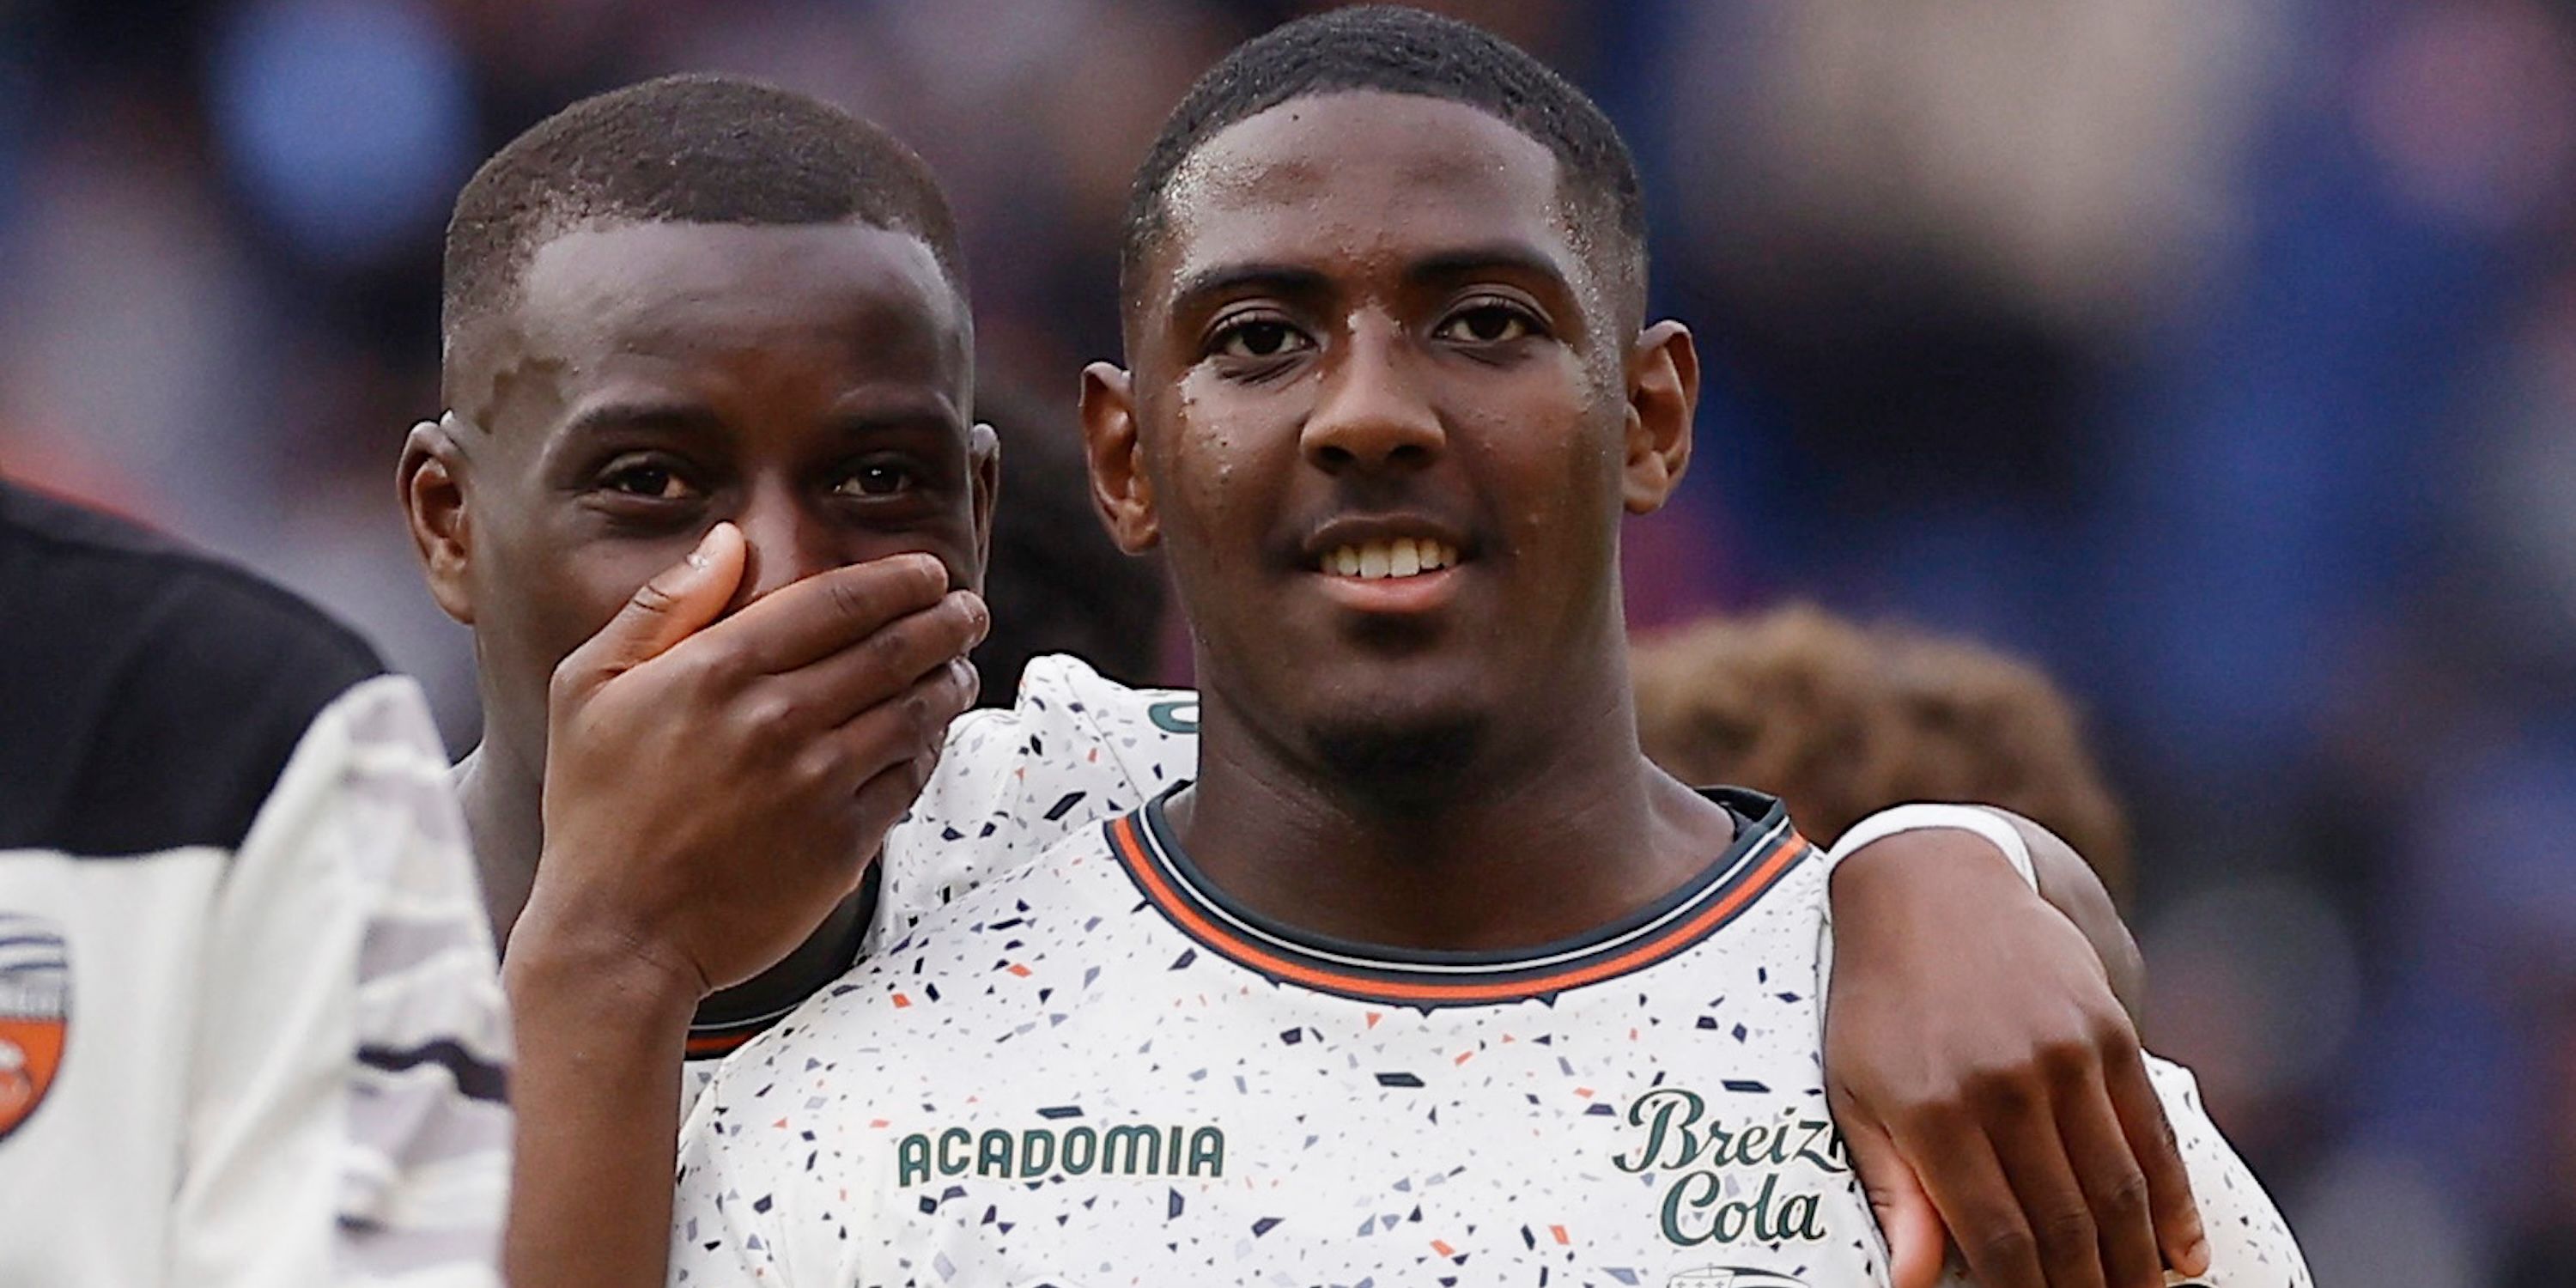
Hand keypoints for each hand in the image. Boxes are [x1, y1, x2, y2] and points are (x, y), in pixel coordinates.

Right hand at [516, 523, 986, 1000]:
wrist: (618, 936)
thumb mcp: (589, 687)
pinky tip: (929, 735)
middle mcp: (778, 718)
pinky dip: (930, 748)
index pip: (840, 600)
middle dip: (946, 621)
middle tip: (967, 610)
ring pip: (915, 710)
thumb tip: (729, 541)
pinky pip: (909, 778)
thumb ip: (664, 606)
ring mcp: (818, 783)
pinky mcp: (844, 842)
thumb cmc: (597, 810)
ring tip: (959, 668)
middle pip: (895, 648)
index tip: (926, 571)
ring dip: (950, 680)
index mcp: (718, 669)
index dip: (898, 579)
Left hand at [1824, 828, 2207, 1287]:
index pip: (1996, 1236)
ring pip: (2116, 1188)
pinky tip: (2183, 1251)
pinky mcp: (2109, 1030)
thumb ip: (1894, 1189)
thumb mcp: (1855, 1090)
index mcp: (1933, 1109)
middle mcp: (2004, 1085)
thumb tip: (1912, 1281)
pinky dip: (2173, 1201)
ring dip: (2136, 1261)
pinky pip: (2151, 1132)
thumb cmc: (1880, 1002)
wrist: (1930, 886)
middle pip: (2064, 1223)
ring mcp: (2064, 1055)